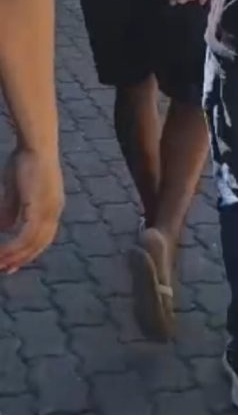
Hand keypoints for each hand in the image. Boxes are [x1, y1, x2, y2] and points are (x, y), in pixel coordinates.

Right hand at [0, 148, 63, 272]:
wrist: (35, 145)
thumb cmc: (25, 160)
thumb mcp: (17, 189)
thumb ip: (12, 208)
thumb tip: (5, 226)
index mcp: (52, 206)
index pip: (43, 235)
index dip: (29, 250)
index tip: (13, 261)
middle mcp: (55, 211)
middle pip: (40, 244)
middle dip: (22, 258)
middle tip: (4, 269)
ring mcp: (50, 211)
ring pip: (32, 243)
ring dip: (15, 256)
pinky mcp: (41, 209)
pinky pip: (26, 236)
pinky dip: (14, 247)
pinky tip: (2, 253)